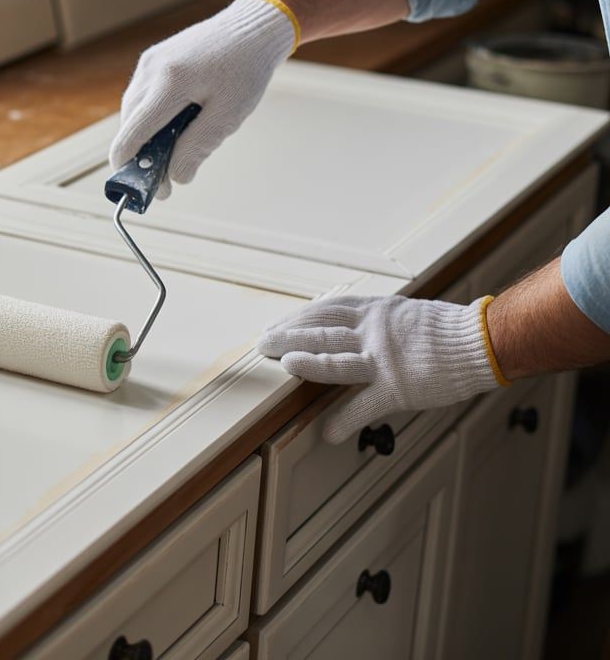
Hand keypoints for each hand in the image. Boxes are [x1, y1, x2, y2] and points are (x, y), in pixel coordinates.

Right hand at [109, 0, 296, 197]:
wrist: (252, 27)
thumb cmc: (246, 70)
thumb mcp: (228, 115)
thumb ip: (197, 147)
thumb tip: (174, 177)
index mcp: (169, 83)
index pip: (132, 134)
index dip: (129, 167)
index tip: (141, 190)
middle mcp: (151, 70)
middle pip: (129, 126)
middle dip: (142, 157)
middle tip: (167, 180)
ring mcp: (148, 63)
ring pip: (133, 113)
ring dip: (146, 137)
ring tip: (175, 151)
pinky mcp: (152, 60)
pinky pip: (142, 98)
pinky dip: (151, 118)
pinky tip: (174, 126)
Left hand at [257, 295, 499, 442]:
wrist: (482, 341)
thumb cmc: (445, 330)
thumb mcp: (402, 313)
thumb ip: (373, 320)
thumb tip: (345, 324)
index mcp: (374, 312)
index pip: (326, 311)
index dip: (298, 318)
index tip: (276, 324)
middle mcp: (374, 332)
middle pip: (322, 332)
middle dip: (289, 336)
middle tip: (263, 342)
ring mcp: (384, 360)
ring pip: (336, 361)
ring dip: (307, 365)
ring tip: (285, 366)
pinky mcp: (399, 388)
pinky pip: (365, 406)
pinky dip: (345, 420)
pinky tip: (329, 433)